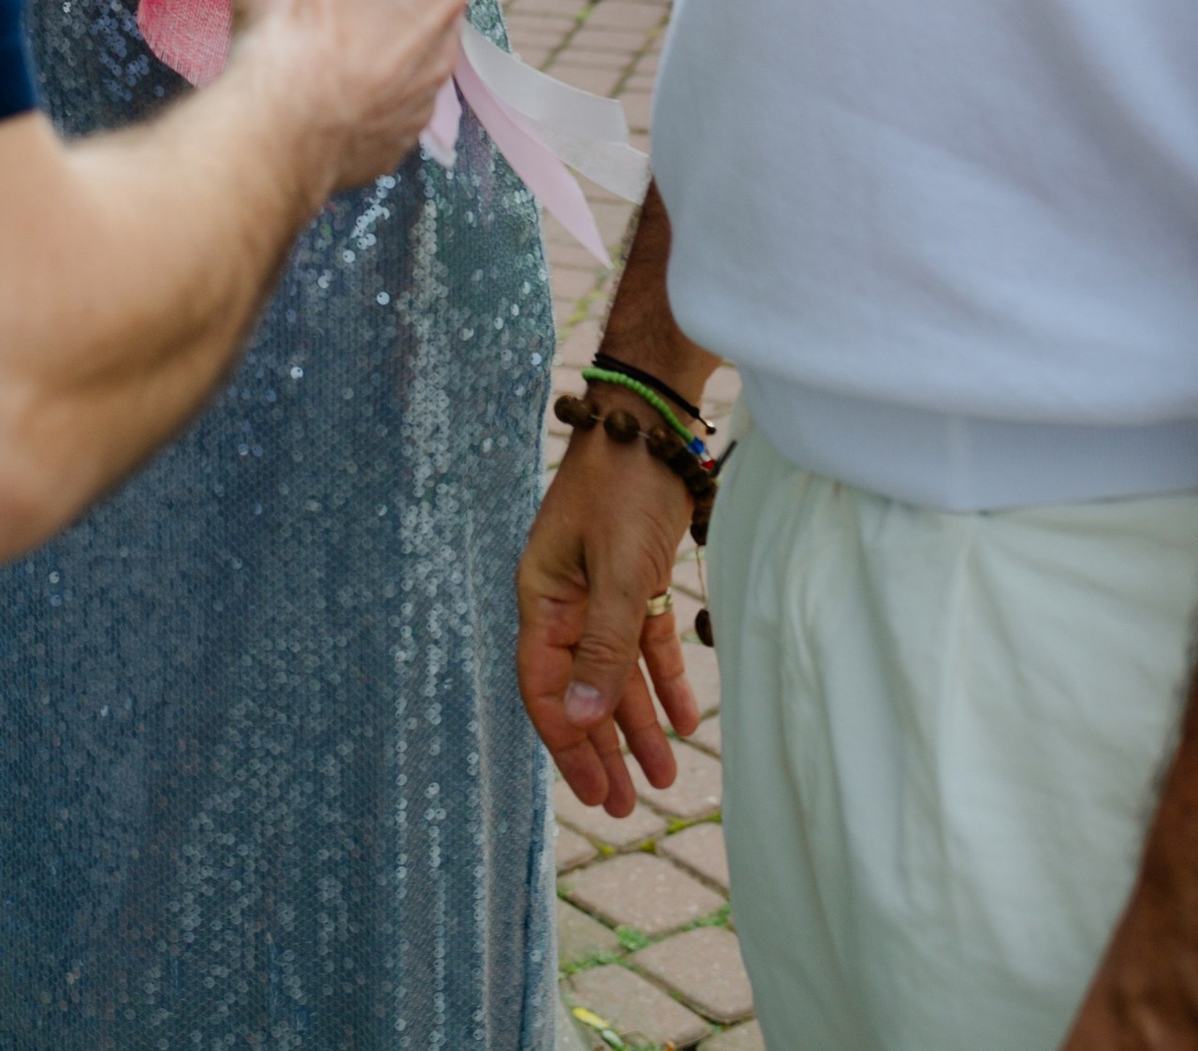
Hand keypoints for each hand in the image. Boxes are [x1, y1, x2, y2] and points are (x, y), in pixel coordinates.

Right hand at [229, 0, 478, 191]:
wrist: (273, 124)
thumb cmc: (297, 2)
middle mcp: (448, 40)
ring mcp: (420, 98)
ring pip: (405, 45)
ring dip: (370, 29)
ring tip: (312, 20)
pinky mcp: (389, 142)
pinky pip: (380, 102)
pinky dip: (352, 86)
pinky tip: (306, 75)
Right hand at [515, 425, 702, 815]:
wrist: (650, 424)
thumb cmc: (623, 489)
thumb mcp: (618, 571)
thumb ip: (604, 646)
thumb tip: (584, 716)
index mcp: (543, 597)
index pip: (545, 685)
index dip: (569, 741)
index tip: (596, 791)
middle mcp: (566, 600)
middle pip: (582, 688)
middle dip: (605, 747)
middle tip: (629, 805)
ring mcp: (599, 590)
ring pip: (617, 672)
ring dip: (639, 723)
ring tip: (664, 776)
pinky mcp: (635, 577)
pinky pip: (644, 642)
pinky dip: (662, 679)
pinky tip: (685, 719)